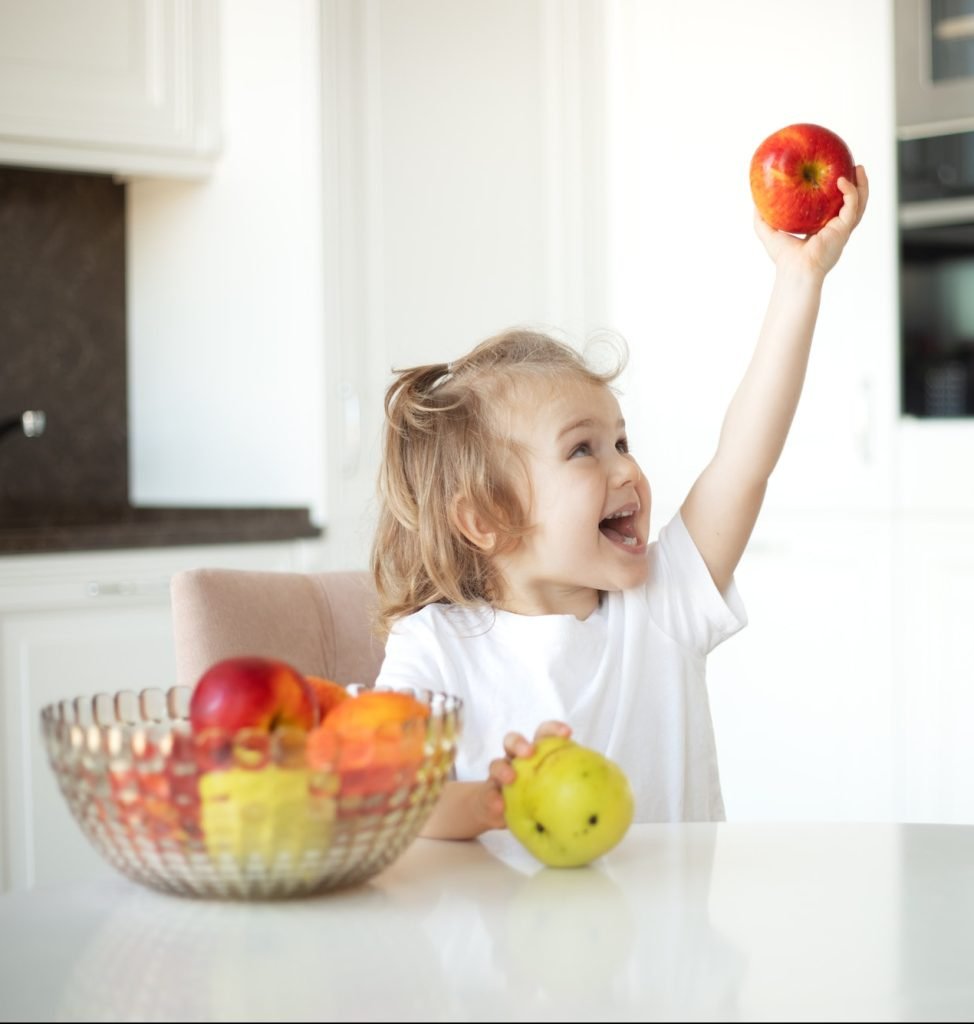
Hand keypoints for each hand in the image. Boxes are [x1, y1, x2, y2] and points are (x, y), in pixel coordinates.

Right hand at [481, 720, 572, 830]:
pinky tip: (499, 808)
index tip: (567, 733)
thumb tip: (617, 795)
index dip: (554, 730)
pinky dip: (492, 799)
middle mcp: (515, 760)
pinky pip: (487, 794)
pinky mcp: (486, 792)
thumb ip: (576, 788)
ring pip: (496, 763)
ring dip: (503, 768)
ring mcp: (499, 775)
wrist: (497, 811)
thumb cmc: (535, 798)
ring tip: (511, 778)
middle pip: (514, 741)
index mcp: (535, 754)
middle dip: (521, 743)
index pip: (544, 734)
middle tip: (529, 752)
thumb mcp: (555, 792)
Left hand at [754, 164, 868, 278]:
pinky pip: (852, 205)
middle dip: (856, 184)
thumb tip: (755, 202)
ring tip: (859, 167)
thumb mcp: (769, 232)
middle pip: (852, 203)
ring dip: (862, 184)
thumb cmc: (784, 257)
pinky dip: (850, 191)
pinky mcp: (844, 228)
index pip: (832, 208)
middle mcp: (835, 228)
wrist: (795, 270)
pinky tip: (842, 180)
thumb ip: (762, 218)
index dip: (835, 192)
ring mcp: (842, 229)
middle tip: (853, 166)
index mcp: (822, 229)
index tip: (832, 175)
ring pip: (859, 203)